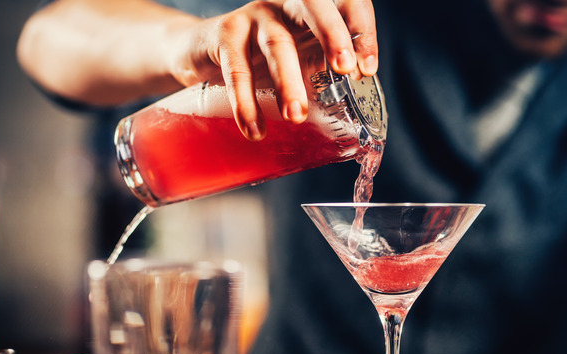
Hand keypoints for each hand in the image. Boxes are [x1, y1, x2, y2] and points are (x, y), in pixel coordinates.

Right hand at [18, 0, 377, 140]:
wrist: (199, 51)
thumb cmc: (261, 60)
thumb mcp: (298, 61)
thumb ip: (323, 76)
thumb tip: (356, 114)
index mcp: (312, 10)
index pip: (347, 4)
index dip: (362, 31)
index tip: (368, 69)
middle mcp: (286, 3)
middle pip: (313, 7)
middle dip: (333, 37)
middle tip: (345, 71)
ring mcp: (254, 16)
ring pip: (276, 42)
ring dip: (289, 80)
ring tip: (296, 115)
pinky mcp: (224, 33)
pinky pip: (236, 68)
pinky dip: (246, 102)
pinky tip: (255, 128)